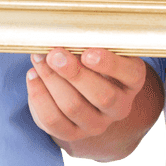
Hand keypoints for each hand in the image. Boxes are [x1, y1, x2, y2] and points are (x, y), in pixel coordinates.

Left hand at [26, 48, 147, 149]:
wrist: (84, 87)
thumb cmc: (92, 57)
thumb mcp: (100, 46)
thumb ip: (88, 40)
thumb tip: (63, 31)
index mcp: (132, 81)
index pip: (130, 74)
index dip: (109, 64)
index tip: (87, 53)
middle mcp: (119, 107)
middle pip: (101, 95)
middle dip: (74, 73)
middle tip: (54, 54)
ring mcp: (97, 124)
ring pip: (74, 107)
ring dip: (52, 80)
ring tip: (39, 59)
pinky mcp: (73, 134)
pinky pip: (53, 121)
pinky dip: (39, 97)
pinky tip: (33, 76)